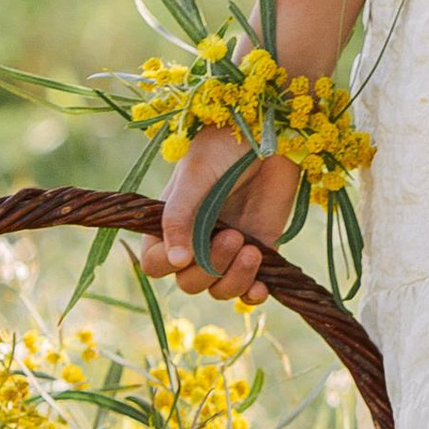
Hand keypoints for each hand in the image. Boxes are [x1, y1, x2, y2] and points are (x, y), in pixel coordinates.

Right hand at [139, 131, 301, 306]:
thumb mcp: (197, 174)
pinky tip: (263, 286)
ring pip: (220, 289)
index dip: (168, 265)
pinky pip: (251, 288)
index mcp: (169, 221)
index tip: (188, 253)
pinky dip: (254, 294)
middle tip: (234, 236)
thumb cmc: (225, 144)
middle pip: (189, 282)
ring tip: (252, 250)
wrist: (273, 134)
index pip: (155, 263)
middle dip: (211, 268)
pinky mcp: (259, 249)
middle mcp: (195, 240)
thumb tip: (174, 260)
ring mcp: (227, 247)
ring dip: (234, 279)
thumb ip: (179, 215)